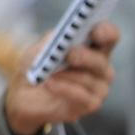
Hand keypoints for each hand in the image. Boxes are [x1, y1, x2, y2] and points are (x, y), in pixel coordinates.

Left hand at [5, 22, 119, 134]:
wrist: (25, 91)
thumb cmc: (38, 65)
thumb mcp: (41, 47)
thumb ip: (54, 39)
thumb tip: (64, 37)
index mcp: (94, 46)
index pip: (110, 35)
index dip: (106, 32)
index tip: (95, 31)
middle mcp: (101, 66)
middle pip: (101, 60)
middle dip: (84, 56)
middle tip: (69, 54)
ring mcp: (99, 86)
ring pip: (89, 79)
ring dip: (67, 74)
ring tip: (50, 72)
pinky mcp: (90, 104)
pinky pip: (81, 96)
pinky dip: (64, 88)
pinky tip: (49, 83)